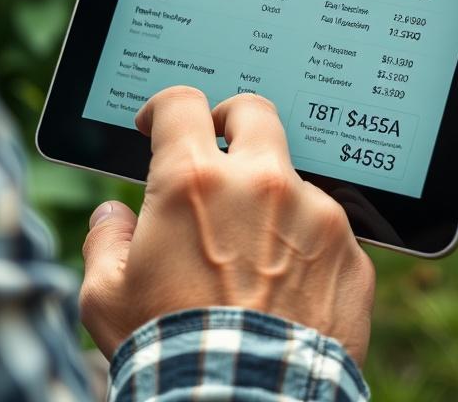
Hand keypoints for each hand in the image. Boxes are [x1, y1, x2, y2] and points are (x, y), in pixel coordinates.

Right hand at [79, 86, 374, 363]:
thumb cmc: (169, 353)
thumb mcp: (107, 297)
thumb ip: (108, 240)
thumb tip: (115, 217)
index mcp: (193, 182)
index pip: (181, 104)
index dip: (163, 107)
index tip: (160, 123)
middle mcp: (261, 183)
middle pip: (253, 112)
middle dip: (231, 120)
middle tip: (220, 146)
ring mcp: (314, 213)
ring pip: (292, 180)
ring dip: (270, 201)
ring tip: (252, 257)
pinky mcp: (350, 251)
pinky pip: (325, 231)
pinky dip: (305, 248)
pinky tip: (286, 289)